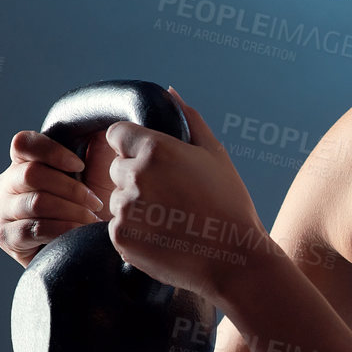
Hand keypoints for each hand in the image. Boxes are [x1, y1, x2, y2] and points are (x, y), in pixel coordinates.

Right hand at [0, 128, 110, 267]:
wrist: (95, 243)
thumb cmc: (98, 204)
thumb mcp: (101, 169)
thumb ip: (97, 143)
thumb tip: (107, 125)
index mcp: (25, 162)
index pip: (23, 143)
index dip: (52, 152)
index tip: (80, 165)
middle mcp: (8, 183)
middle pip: (31, 174)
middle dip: (72, 189)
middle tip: (96, 202)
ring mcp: (3, 210)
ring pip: (36, 202)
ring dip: (72, 212)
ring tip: (91, 220)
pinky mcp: (5, 237)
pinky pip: (32, 228)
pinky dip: (62, 229)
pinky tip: (78, 233)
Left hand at [104, 86, 277, 305]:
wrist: (234, 260)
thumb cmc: (230, 205)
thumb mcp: (216, 156)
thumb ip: (190, 120)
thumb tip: (169, 92)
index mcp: (156, 150)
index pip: (117, 135)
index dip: (134, 147)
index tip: (153, 164)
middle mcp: (135, 176)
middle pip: (116, 169)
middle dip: (136, 179)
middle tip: (171, 198)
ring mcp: (125, 209)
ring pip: (118, 200)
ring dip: (136, 208)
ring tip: (171, 221)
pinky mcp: (120, 237)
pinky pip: (117, 227)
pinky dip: (135, 233)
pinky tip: (164, 237)